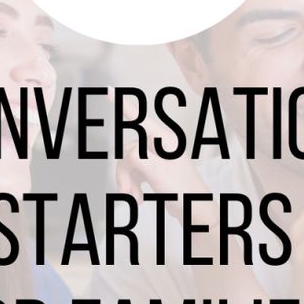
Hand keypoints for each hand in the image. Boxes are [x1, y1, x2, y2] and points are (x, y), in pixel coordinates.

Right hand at [112, 91, 210, 213]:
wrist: (195, 213)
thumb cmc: (182, 191)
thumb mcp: (156, 171)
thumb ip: (137, 157)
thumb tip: (126, 155)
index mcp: (165, 140)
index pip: (139, 118)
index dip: (122, 105)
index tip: (108, 91)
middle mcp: (160, 146)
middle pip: (128, 151)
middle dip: (124, 172)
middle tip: (126, 192)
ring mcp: (157, 159)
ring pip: (129, 165)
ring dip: (128, 182)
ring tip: (134, 199)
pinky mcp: (154, 171)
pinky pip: (134, 174)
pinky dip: (132, 186)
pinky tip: (138, 199)